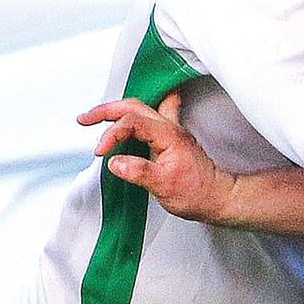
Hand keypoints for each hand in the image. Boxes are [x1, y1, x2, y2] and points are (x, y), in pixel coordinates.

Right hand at [78, 91, 233, 222]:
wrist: (218, 197)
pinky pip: (149, 116)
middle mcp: (170, 127)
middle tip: (84, 119)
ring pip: (140, 108)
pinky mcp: (169, 139)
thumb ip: (138, 171)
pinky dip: (132, 115)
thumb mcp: (164, 186)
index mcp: (168, 135)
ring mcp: (171, 131)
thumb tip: (114, 162)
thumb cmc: (197, 193)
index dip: (112, 134)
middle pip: (133, 106)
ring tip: (95, 118)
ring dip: (116, 111)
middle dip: (106, 111)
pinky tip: (127, 116)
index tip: (101, 153)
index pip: (133, 122)